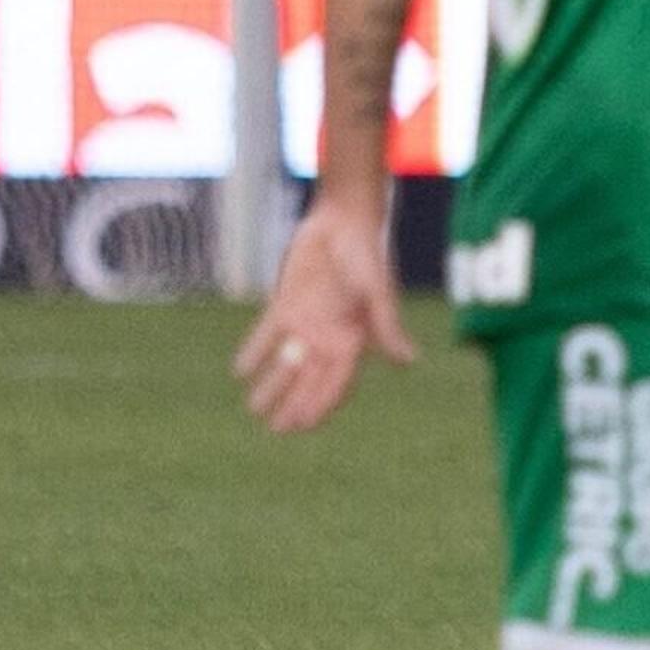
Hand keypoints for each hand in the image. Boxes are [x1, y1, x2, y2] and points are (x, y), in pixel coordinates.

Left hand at [235, 204, 413, 432]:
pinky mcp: (287, 303)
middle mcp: (330, 336)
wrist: (343, 220)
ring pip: (287, 362)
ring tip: (254, 409)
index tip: (302, 427)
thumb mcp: (377, 292)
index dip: (320, 405)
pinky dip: (255, 351)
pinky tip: (240, 370)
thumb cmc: (367, 254)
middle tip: (276, 429)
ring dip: (273, 385)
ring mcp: (307, 321)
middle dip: (294, 404)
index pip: (336, 382)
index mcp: (354, 338)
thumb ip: (387, 327)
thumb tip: (409, 361)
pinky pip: (268, 334)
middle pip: (309, 380)